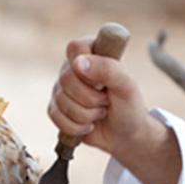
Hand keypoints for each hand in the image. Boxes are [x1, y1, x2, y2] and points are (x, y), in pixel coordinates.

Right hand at [48, 35, 149, 159]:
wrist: (126, 135)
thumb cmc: (129, 106)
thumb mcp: (127, 86)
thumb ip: (108, 69)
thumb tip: (77, 63)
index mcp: (94, 52)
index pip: (76, 48)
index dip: (87, 69)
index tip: (102, 84)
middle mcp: (75, 66)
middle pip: (66, 78)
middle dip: (90, 98)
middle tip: (106, 101)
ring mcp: (63, 87)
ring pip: (60, 100)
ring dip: (86, 114)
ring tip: (101, 113)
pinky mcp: (57, 108)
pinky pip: (55, 116)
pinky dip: (76, 126)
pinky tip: (89, 125)